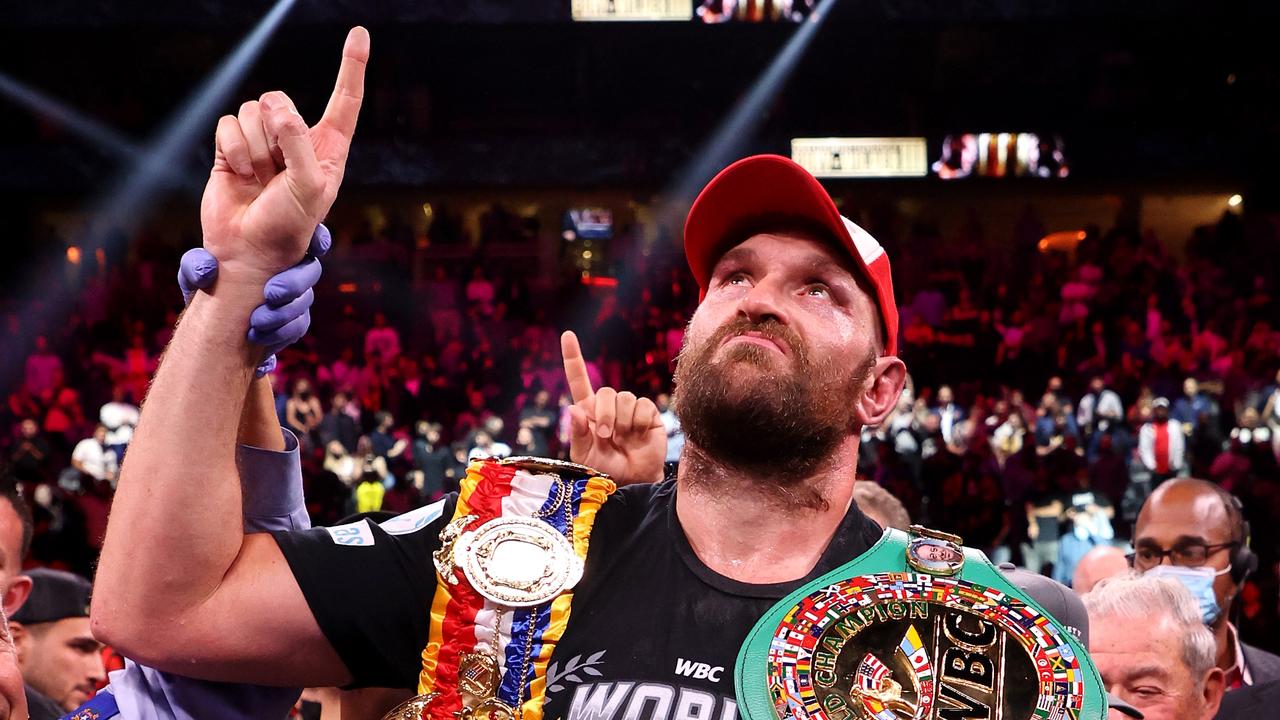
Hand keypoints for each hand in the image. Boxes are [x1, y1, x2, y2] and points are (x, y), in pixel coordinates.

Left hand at [179, 224, 331, 375]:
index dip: (319, 239)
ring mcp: (294, 299)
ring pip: (305, 302)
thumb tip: (207, 270)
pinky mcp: (292, 324)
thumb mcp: (193, 276)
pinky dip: (280, 334)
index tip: (314, 247)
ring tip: (256, 324)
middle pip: (310, 270)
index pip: (309, 237)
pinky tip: (258, 339)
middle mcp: (290, 270)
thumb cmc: (205, 289)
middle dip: (295, 283)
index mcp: (274, 249)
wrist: (209, 329)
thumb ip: (195, 266)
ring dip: (284, 313)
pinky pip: (297, 327)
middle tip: (271, 294)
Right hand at [200, 28, 366, 276]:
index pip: (344, 100)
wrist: (248, 254)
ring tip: (258, 178)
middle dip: (275, 129)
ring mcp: (263, 144)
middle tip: (277, 168)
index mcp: (328, 149)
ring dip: (254, 147)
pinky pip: (227, 122)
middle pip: (280, 100)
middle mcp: (297, 141)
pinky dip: (232, 148)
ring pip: (252, 110)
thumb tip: (276, 106)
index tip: (360, 33)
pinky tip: (238, 174)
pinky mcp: (231, 148)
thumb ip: (298, 141)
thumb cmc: (288, 226)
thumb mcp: (309, 187)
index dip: (352, 66)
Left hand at [561, 331, 664, 484]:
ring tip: (623, 438)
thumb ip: (578, 434)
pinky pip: (642, 406)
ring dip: (621, 420)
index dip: (573, 358)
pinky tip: (638, 435)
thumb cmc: (606, 471)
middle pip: (605, 392)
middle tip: (605, 435)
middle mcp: (609, 407)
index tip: (567, 335)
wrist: (633, 483)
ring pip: (624, 398)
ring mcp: (629, 410)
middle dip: (604, 414)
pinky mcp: (648, 415)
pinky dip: (638, 421)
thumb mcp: (584, 455)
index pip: (579, 380)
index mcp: (588, 412)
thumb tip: (573, 409)